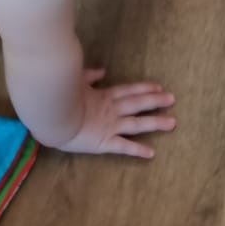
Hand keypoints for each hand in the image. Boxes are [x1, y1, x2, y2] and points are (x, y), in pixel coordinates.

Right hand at [56, 69, 175, 158]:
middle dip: (156, 101)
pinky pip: (124, 147)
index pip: (128, 90)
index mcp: (103, 96)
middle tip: (172, 99)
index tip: (158, 86)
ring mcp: (110, 126)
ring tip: (172, 123)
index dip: (144, 88)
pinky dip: (138, 150)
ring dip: (155, 123)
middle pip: (138, 103)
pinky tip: (151, 153)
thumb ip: (89, 76)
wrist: (52, 114)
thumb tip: (102, 72)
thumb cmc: (60, 96)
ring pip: (137, 124)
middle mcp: (111, 110)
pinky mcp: (104, 142)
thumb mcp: (76, 81)